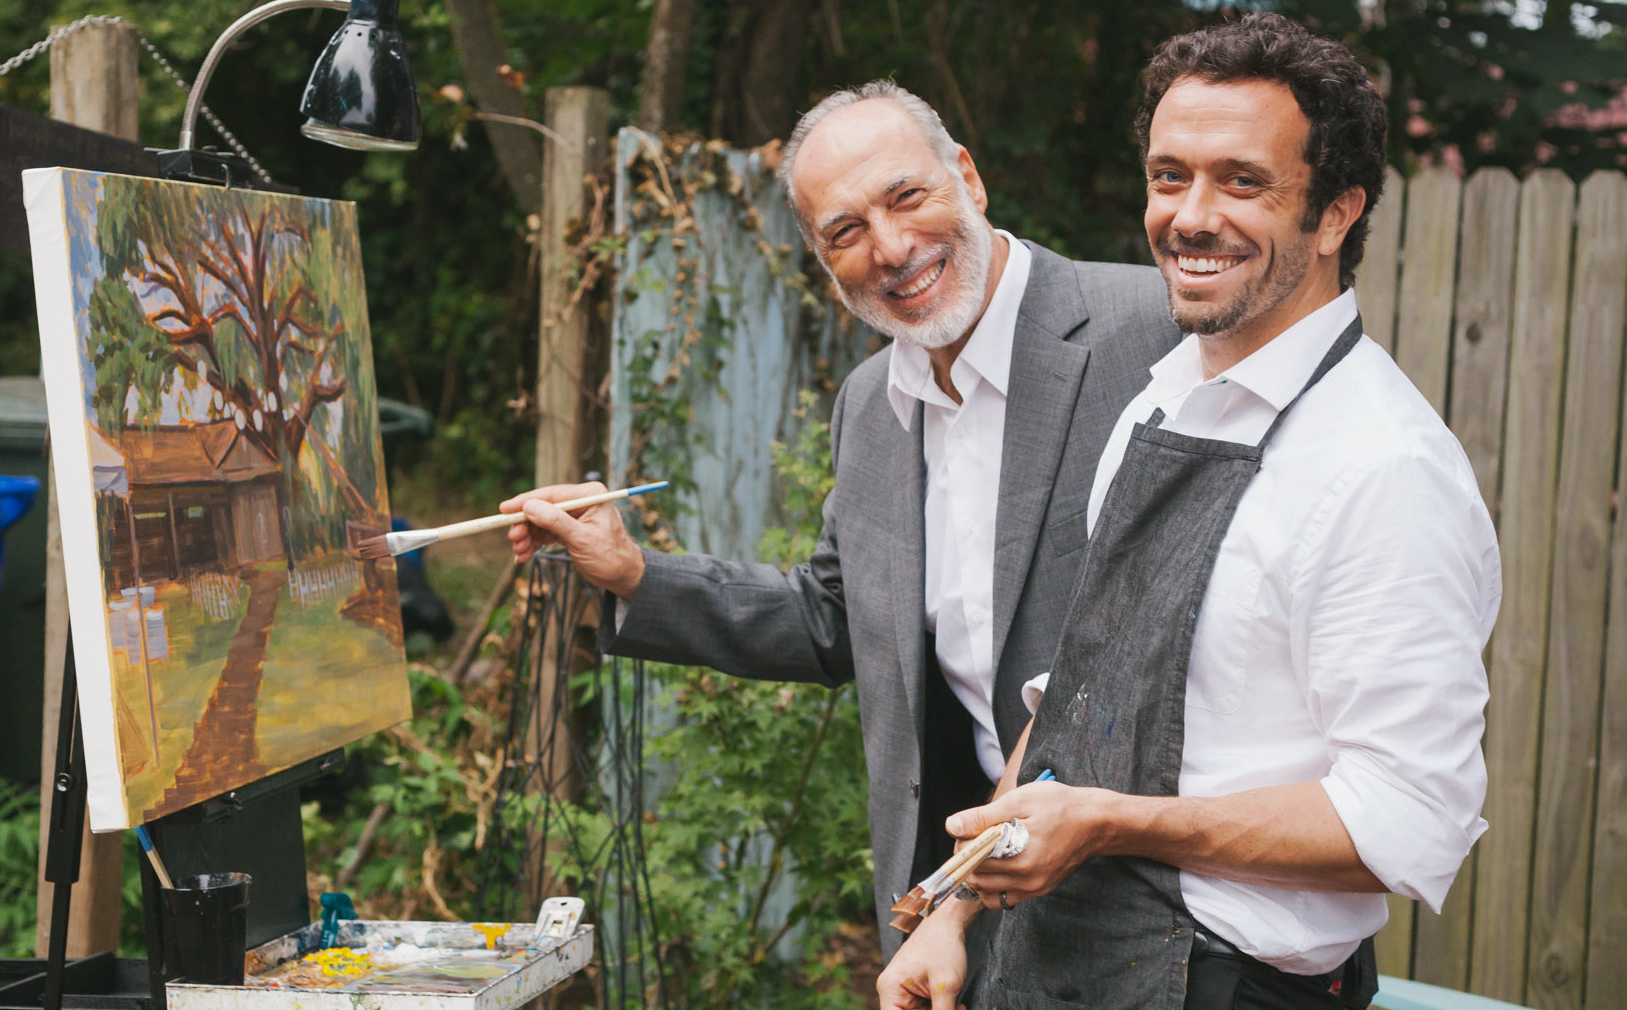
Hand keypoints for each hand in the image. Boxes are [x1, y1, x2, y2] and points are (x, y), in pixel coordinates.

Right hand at [499, 482, 645, 598]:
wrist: (623, 576)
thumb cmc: (610, 557)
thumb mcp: (582, 539)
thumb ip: (556, 521)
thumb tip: (530, 507)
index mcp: (589, 495)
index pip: (551, 494)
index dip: (526, 501)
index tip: (505, 509)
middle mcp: (581, 501)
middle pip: (543, 508)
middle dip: (525, 525)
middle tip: (513, 539)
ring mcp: (574, 515)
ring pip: (540, 521)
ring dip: (527, 537)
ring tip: (519, 553)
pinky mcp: (568, 528)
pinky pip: (545, 532)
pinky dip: (534, 543)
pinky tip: (524, 555)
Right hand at [876, 902, 972, 1009]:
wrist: (950, 922)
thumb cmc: (943, 946)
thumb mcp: (945, 987)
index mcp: (890, 989)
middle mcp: (892, 991)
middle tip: (955, 1009)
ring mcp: (903, 990)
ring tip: (958, 1006)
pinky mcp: (915, 989)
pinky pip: (925, 1008)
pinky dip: (941, 1008)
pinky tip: (956, 1003)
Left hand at [949, 782, 1121, 908]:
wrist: (1096, 822)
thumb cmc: (1059, 805)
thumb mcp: (1019, 801)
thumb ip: (983, 817)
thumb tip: (952, 826)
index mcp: (1019, 856)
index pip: (971, 858)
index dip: (962, 841)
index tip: (968, 827)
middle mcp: (1027, 880)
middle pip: (976, 877)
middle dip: (967, 857)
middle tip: (975, 836)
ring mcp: (1034, 888)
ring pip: (987, 892)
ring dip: (978, 873)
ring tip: (986, 851)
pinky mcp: (1040, 891)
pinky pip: (1004, 898)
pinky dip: (994, 886)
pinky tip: (999, 865)